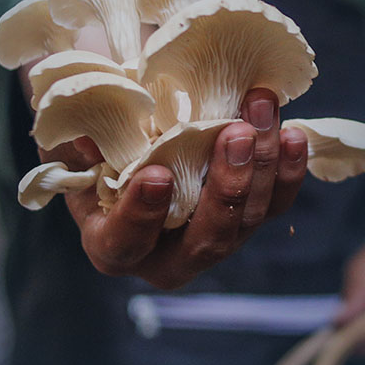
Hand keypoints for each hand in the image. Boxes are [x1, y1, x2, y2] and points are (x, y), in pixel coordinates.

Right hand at [38, 88, 307, 288]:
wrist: (132, 127)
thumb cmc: (93, 139)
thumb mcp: (71, 138)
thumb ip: (76, 141)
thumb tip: (88, 141)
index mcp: (113, 243)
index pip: (125, 244)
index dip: (141, 216)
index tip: (157, 175)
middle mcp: (167, 254)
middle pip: (205, 242)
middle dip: (225, 190)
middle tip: (235, 134)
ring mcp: (212, 237)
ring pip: (246, 221)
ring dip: (260, 166)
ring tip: (262, 111)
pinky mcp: (245, 216)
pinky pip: (273, 204)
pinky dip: (286, 170)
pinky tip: (292, 135)